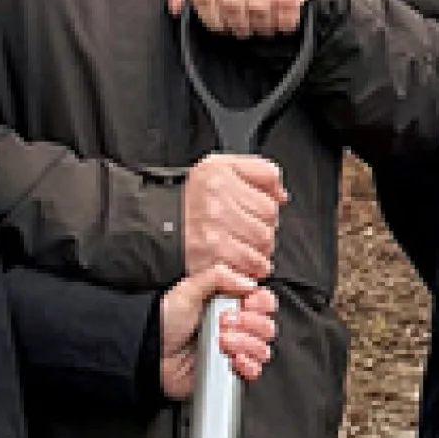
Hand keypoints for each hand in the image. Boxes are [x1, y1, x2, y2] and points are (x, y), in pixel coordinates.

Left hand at [157, 272, 276, 401]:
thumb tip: (249, 281)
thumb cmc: (164, 322)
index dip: (260, 303)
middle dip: (250, 323)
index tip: (246, 303)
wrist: (151, 354)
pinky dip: (248, 365)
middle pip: (268, 325)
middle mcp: (236, 326)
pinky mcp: (230, 371)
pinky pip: (255, 370)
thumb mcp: (188, 290)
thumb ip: (218, 276)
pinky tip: (233, 360)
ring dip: (246, 343)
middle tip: (225, 322)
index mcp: (229, 303)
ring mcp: (235, 350)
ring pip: (264, 348)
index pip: (264, 301)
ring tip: (222, 341)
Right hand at [179, 150, 284, 286]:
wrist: (156, 225)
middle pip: (269, 220)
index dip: (266, 208)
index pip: (268, 196)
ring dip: (259, 251)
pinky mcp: (212, 256)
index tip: (254, 213)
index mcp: (219, 172)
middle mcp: (216, 199)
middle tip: (246, 233)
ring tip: (243, 248)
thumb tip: (282, 195)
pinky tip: (240, 264)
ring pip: (263, 242)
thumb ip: (258, 173)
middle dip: (263, 231)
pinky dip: (251, 268)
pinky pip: (251, 264)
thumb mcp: (220, 168)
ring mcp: (214, 229)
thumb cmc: (191, 200)